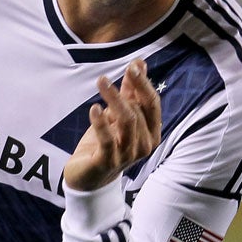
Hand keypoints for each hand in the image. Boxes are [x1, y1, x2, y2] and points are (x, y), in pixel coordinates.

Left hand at [63, 59, 161, 191]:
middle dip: (123, 91)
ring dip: (114, 99)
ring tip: (100, 83)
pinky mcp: (108, 162)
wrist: (89, 178)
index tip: (133, 66)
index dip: (144, 84)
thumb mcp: (118, 115)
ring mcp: (127, 155)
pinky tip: (94, 108)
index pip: (152, 104)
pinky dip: (101, 122)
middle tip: (105, 77)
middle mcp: (144, 145)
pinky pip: (108, 139)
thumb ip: (130, 92)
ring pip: (127, 121)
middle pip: (138, 110)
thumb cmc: (106, 144)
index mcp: (151, 133)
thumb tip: (139, 63)